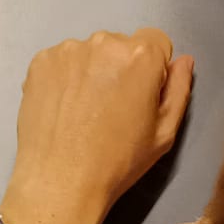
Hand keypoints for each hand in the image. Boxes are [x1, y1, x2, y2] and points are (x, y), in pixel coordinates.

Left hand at [0, 29, 194, 223]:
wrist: (60, 182)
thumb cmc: (119, 161)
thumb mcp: (164, 132)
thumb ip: (179, 89)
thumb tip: (183, 61)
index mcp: (140, 56)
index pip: (157, 42)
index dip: (154, 70)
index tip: (142, 97)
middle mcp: (103, 41)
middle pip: (122, 45)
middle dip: (122, 68)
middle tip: (112, 108)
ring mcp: (67, 49)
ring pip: (90, 52)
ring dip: (92, 71)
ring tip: (84, 111)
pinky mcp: (40, 61)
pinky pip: (62, 61)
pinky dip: (65, 78)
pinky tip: (63, 108)